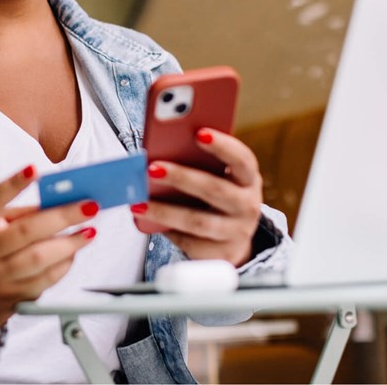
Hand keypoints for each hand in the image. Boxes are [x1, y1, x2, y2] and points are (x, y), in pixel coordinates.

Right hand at [0, 164, 98, 347]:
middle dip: (61, 216)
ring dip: (70, 243)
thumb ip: (23, 213)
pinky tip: (74, 250)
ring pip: (39, 259)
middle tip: (88, 206)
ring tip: (89, 231)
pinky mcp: (17, 297)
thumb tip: (61, 200)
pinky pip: (47, 278)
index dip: (12, 186)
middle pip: (25, 232)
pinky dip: (66, 262)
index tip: (34, 169)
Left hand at [132, 129, 261, 266]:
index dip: (223, 146)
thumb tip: (160, 151)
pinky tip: (144, 218)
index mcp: (248, 179)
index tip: (199, 133)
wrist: (232, 241)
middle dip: (181, 177)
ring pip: (196, 221)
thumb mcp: (217, 178)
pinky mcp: (219, 254)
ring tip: (137, 201)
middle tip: (151, 167)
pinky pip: (187, 240)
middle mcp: (247, 205)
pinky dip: (163, 228)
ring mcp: (235, 232)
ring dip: (164, 210)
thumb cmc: (216, 196)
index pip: (242, 159)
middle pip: (215, 189)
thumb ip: (199, 163)